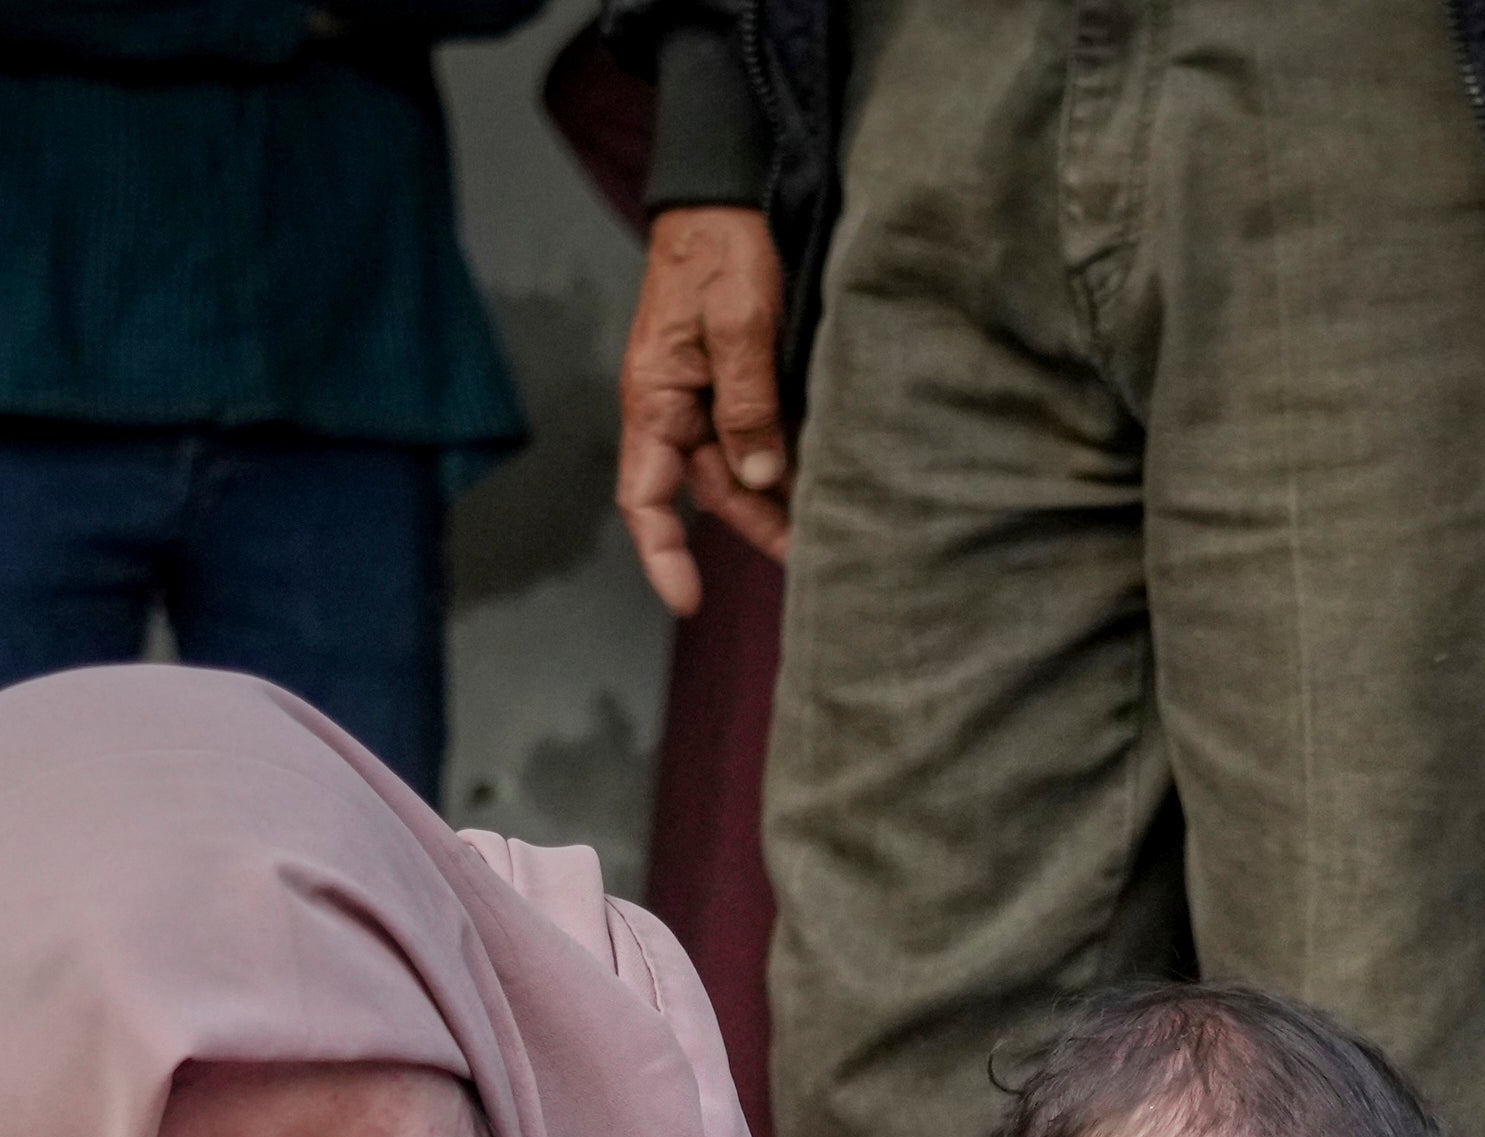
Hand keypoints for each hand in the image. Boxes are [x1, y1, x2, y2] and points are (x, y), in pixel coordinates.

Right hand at [618, 207, 796, 615]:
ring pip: (747, 466)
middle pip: (716, 492)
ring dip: (785, 493)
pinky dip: (794, 455)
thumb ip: (748, 400)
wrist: (729, 187)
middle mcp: (680, 407)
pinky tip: (833, 467)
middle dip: (762, 525)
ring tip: (838, 515)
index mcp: (656, 399)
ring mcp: (711, 393)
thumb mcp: (736, 321)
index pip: (646, 499)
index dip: (664, 556)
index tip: (689, 601)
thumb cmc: (721, 244)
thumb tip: (762, 476)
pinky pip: (766, 431)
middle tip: (819, 552)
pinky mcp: (744, 376)